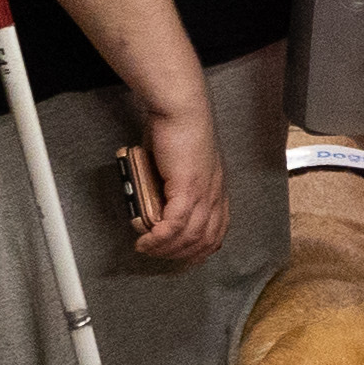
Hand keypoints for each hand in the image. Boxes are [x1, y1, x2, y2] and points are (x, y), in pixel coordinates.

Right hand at [126, 87, 230, 264]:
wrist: (181, 109)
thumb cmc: (178, 130)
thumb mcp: (180, 167)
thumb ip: (173, 188)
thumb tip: (156, 203)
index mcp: (217, 191)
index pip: (217, 232)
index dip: (199, 250)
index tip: (179, 255)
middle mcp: (215, 195)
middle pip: (204, 241)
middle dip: (178, 254)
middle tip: (155, 253)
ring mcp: (204, 193)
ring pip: (189, 237)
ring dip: (165, 249)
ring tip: (146, 247)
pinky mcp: (188, 188)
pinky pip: (175, 225)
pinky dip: (159, 237)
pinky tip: (146, 240)